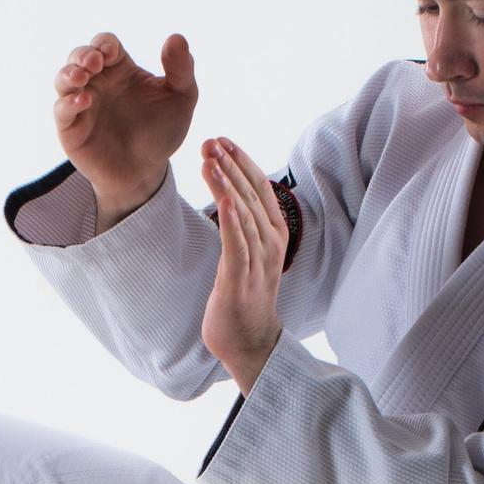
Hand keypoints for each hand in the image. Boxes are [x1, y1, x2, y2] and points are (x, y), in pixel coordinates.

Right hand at [54, 30, 196, 230]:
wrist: (147, 172)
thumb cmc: (162, 132)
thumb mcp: (181, 98)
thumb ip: (181, 69)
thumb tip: (176, 38)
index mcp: (120, 69)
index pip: (105, 45)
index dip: (105, 44)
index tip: (112, 52)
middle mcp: (97, 83)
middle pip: (79, 56)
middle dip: (83, 54)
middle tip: (95, 61)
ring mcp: (81, 105)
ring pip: (63, 79)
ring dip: (69, 73)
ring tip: (82, 76)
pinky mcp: (71, 129)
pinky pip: (61, 110)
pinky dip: (68, 103)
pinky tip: (84, 101)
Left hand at [200, 137, 285, 391]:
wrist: (250, 342)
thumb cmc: (245, 296)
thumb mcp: (249, 254)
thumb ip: (245, 226)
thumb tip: (231, 196)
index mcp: (274, 234)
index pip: (260, 188)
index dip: (242, 162)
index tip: (223, 140)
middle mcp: (270, 243)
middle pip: (250, 195)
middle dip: (230, 165)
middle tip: (210, 141)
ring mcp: (257, 262)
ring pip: (242, 214)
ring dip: (226, 184)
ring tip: (209, 158)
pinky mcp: (239, 280)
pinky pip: (236, 245)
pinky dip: (231, 221)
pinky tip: (224, 199)